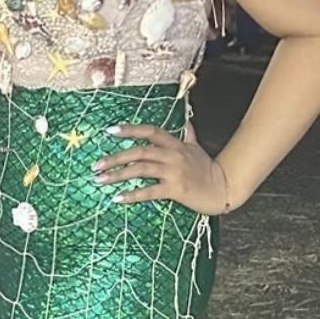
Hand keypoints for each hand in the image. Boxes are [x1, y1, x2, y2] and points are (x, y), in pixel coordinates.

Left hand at [93, 121, 233, 214]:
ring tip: (101, 181)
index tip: (110, 131)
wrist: (223, 188)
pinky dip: (133, 195)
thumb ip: (189, 134)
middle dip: (115, 157)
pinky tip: (118, 198)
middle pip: (139, 151)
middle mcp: (172, 155)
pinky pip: (150, 191)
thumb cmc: (207, 169)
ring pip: (141, 170)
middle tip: (96, 165)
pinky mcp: (176, 190)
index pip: (150, 131)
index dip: (130, 129)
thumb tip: (187, 121)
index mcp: (175, 144)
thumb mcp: (197, 148)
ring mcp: (174, 172)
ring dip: (118, 175)